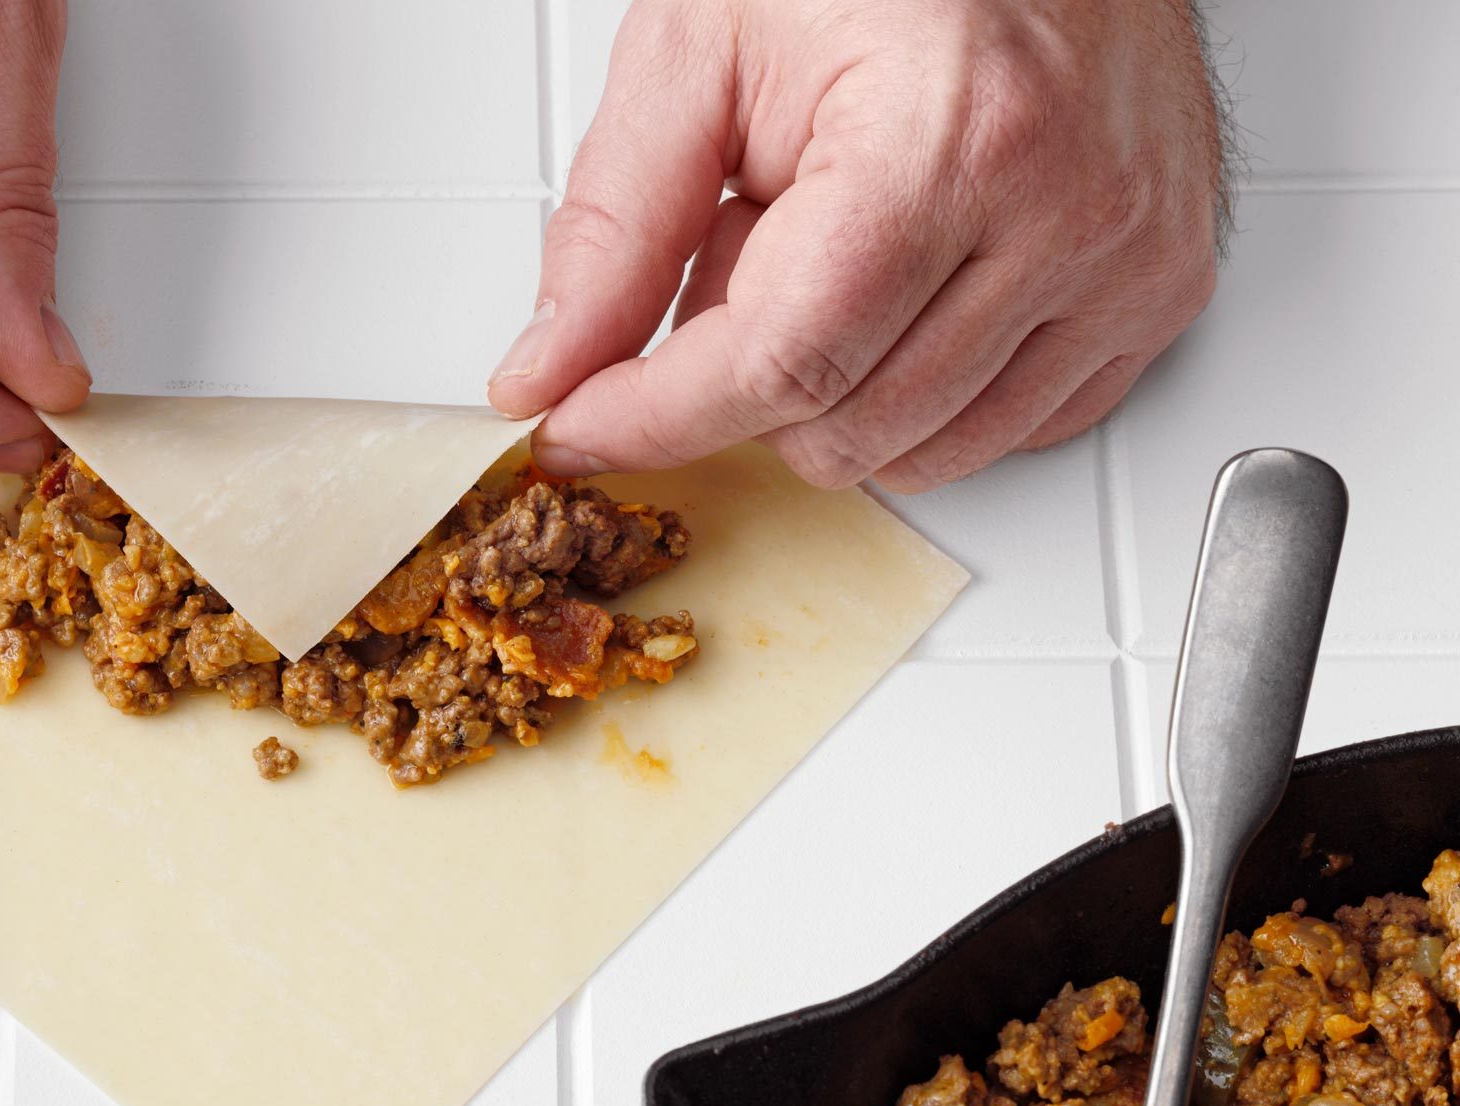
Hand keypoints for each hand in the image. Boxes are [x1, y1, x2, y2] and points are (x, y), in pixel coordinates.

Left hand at [488, 0, 1225, 490]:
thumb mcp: (703, 46)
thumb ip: (615, 226)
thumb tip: (551, 369)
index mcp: (950, 140)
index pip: (779, 363)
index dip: (651, 416)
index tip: (578, 423)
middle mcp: (1063, 211)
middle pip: (839, 428)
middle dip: (745, 373)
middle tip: (742, 242)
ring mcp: (1125, 263)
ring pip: (917, 455)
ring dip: (833, 387)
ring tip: (829, 245)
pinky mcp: (1157, 296)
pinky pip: (1003, 433)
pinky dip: (921, 391)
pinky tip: (904, 282)